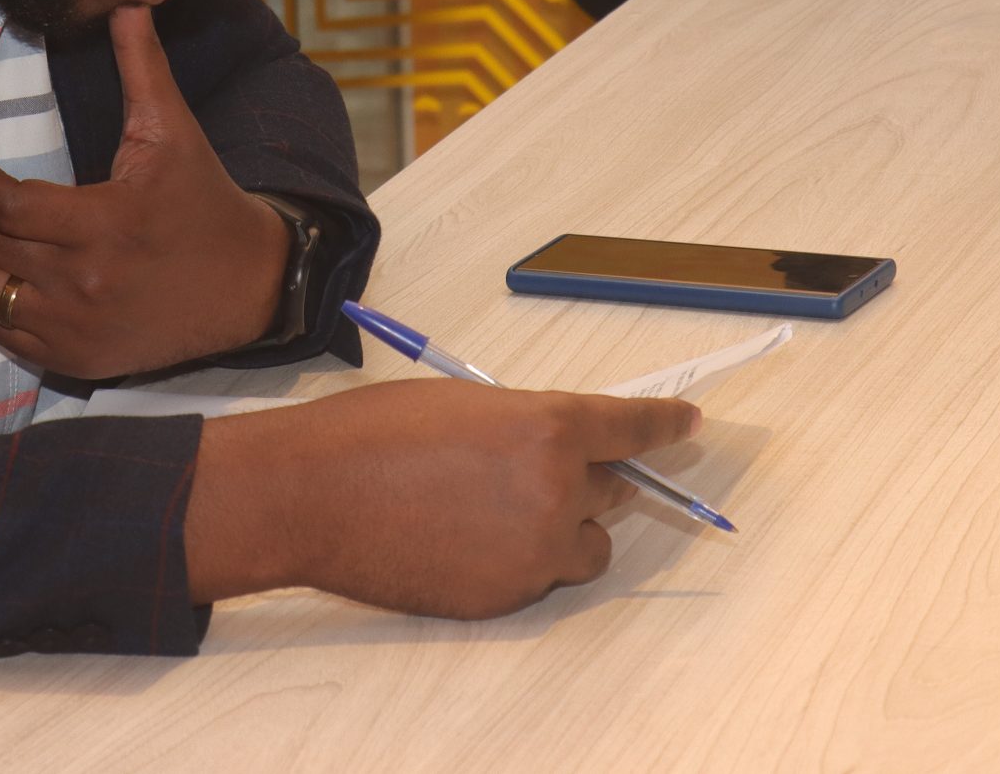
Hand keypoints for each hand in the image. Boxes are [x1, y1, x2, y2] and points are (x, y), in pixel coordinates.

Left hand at [0, 4, 288, 381]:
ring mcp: (78, 328)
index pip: (1, 202)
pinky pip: (7, 338)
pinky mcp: (79, 360)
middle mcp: (83, 281)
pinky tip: (23, 281)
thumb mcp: (173, 132)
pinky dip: (4, 310)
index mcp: (101, 221)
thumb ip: (141, 66)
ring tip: (1, 240)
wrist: (248, 286)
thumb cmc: (203, 200)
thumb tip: (129, 0)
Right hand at [185, 381, 701, 616]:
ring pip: (586, 544)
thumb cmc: (373, 432)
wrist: (311, 493)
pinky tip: (461, 540)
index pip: (632, 426)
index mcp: (547, 427)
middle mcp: (556, 490)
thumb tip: (559, 444)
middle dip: (589, 476)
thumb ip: (524, 423)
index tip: (687, 425)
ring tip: (497, 512)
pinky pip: (538, 576)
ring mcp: (534, 551)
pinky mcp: (507, 596)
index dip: (664, 426)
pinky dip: (518, 561)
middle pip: (613, 487)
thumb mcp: (461, 404)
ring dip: (562, 528)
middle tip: (545, 468)